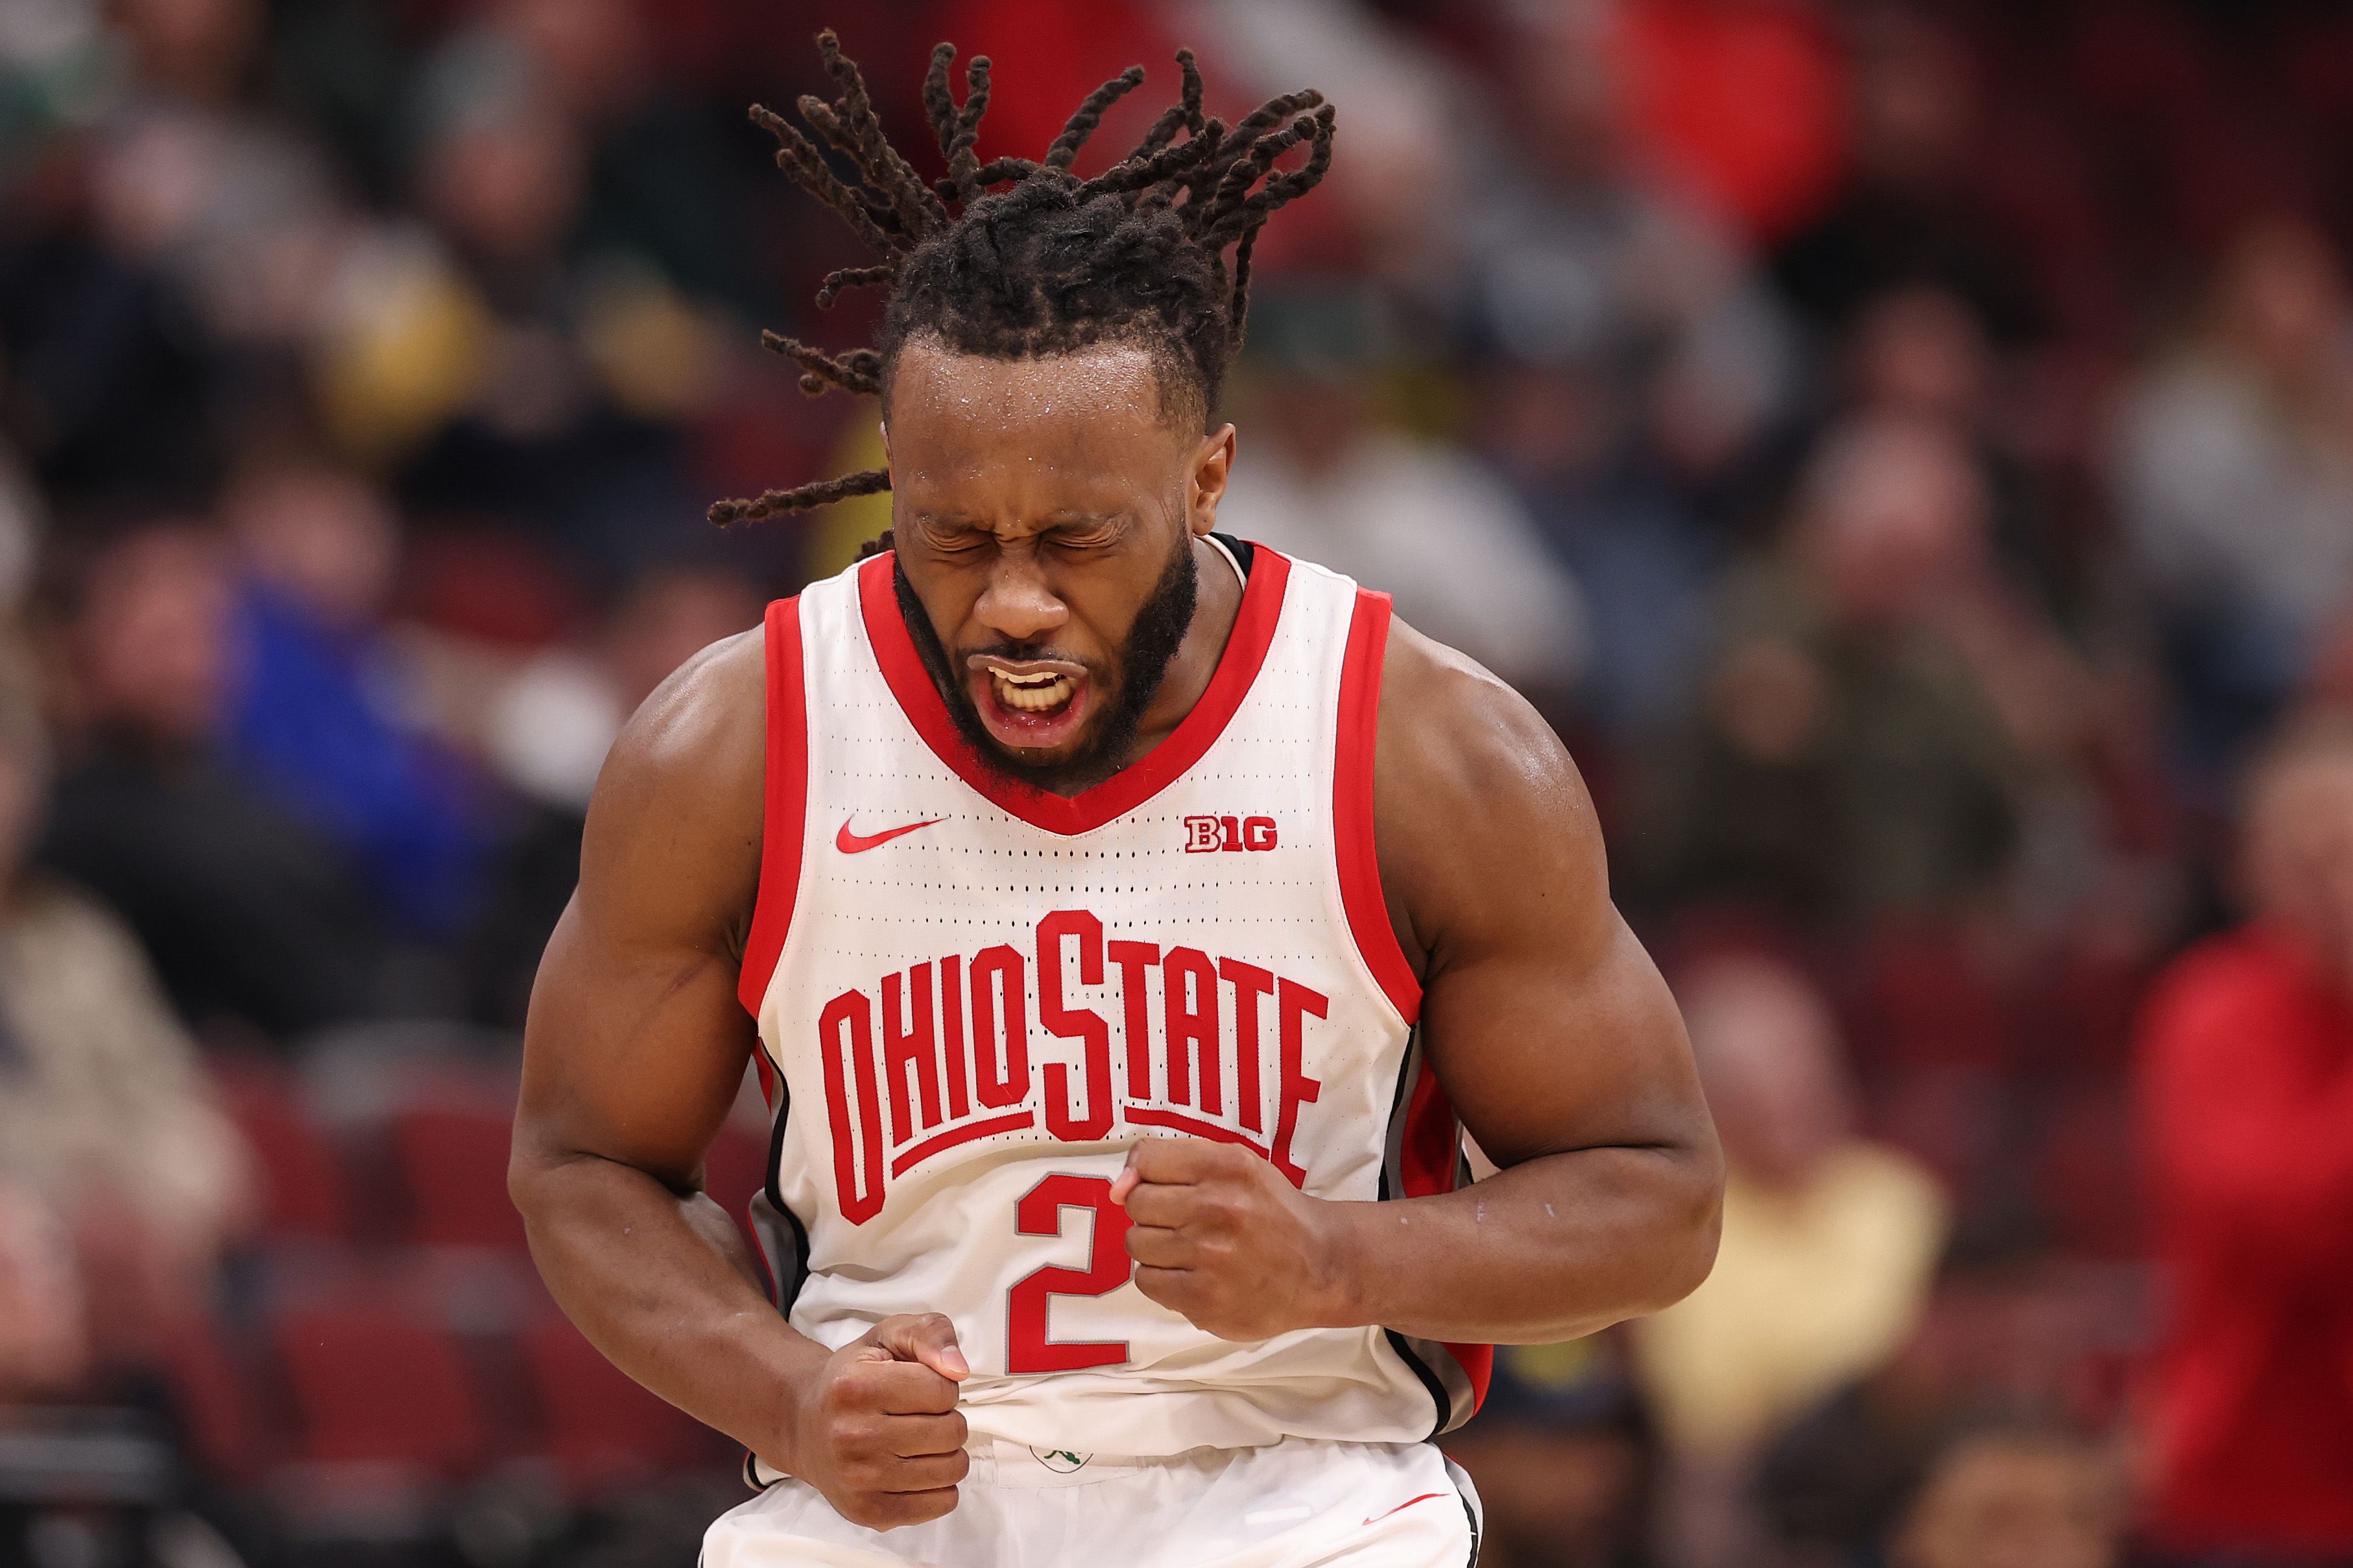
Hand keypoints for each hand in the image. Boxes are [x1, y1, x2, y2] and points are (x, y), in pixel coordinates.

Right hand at [777, 1313, 970, 1528]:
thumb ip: (930, 1334)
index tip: (919, 1388)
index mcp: (856, 1386)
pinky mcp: (867, 1512)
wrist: (803, 1424)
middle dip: (947, 1420)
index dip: (942, 1386)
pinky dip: (940, 1486)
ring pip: (951, 1470)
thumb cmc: (853, 1377)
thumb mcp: (887, 1336)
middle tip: (920, 1417)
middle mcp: (852, 1435)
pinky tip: (916, 1469)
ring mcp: (858, 1479)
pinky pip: (940, 1504)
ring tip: (919, 1442)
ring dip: (947, 1453)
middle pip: (951, 1432)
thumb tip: (959, 1369)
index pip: (943, 1390)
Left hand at [1109, 1138, 1355, 1339]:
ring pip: (1137, 1243)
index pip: (1146, 1158)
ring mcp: (1210, 1257)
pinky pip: (1146, 1281)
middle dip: (1153, 1212)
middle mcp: (1217, 1208)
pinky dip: (1162, 1279)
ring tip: (1192, 1250)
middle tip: (1184, 1222)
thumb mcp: (1236, 1166)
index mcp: (1227, 1166)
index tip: (1163, 1188)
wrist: (1321, 1267)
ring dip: (1156, 1247)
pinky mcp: (1204, 1299)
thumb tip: (1116, 1189)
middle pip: (1137, 1203)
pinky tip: (1193, 1274)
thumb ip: (1174, 1162)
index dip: (1145, 1174)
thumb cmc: (1271, 1212)